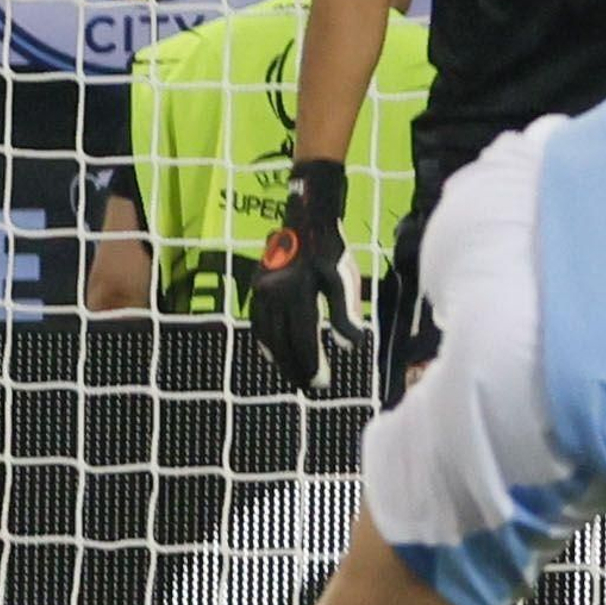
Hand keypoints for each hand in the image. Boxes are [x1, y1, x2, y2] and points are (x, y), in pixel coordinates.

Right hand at [249, 160, 365, 393]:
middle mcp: (273, 294)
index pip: (303, 340)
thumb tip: (350, 347)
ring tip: (292, 375)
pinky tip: (272, 352)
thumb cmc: (331, 249)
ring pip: (266, 335)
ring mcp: (260, 290)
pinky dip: (264, 340)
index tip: (321, 384)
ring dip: (278, 359)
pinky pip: (256, 321)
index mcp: (297, 292)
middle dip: (294, 368)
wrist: (306, 217)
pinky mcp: (255, 285)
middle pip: (282, 343)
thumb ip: (346, 314)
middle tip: (308, 387)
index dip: (312, 365)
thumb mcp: (345, 279)